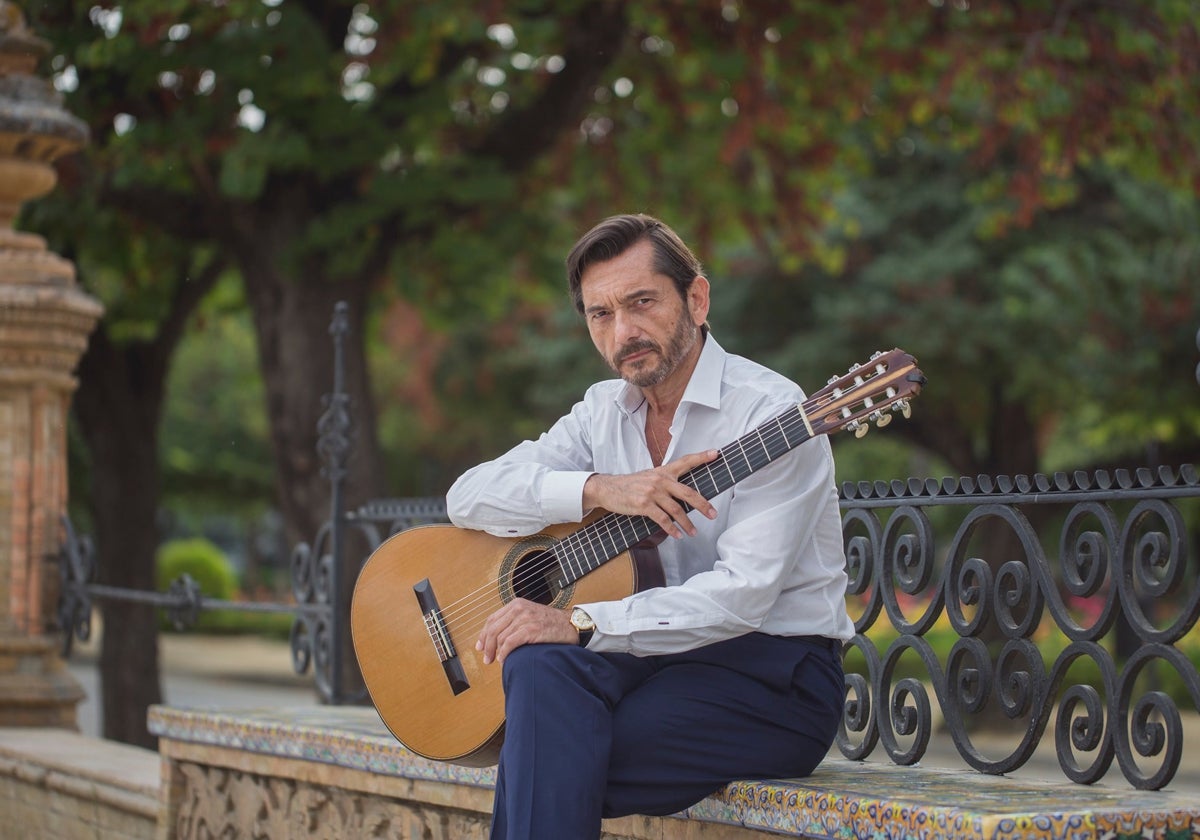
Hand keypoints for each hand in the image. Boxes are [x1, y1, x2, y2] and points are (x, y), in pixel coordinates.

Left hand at [475, 598, 577, 664]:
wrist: (572, 625)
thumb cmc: (552, 623)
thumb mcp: (531, 615)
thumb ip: (515, 621)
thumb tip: (497, 638)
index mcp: (516, 604)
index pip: (492, 619)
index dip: (483, 635)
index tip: (480, 647)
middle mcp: (519, 609)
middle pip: (493, 629)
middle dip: (486, 646)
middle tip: (486, 659)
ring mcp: (525, 618)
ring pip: (500, 637)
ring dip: (496, 652)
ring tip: (497, 661)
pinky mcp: (531, 630)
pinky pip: (510, 643)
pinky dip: (504, 653)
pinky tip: (504, 660)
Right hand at [582, 449, 719, 538]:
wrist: (607, 488)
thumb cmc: (630, 485)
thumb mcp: (649, 477)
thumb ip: (666, 482)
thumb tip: (684, 496)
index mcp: (663, 471)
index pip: (685, 462)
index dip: (701, 457)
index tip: (715, 454)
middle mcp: (660, 480)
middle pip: (687, 493)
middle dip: (703, 504)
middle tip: (713, 514)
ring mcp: (652, 492)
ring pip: (676, 510)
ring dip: (687, 524)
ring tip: (693, 532)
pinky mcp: (644, 505)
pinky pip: (663, 519)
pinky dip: (672, 529)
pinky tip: (677, 535)